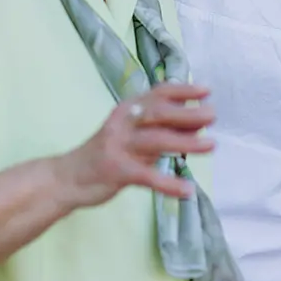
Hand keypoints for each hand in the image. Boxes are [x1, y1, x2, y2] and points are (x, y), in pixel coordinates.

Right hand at [57, 83, 215, 208]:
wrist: (67, 178)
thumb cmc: (107, 154)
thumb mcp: (133, 135)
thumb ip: (160, 129)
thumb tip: (196, 123)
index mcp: (128, 109)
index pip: (157, 93)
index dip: (183, 91)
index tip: (206, 90)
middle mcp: (123, 122)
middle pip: (158, 113)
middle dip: (188, 113)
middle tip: (213, 115)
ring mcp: (118, 145)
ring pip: (156, 140)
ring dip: (186, 142)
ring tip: (211, 145)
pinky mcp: (116, 170)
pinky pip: (147, 176)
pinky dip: (168, 183)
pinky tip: (187, 190)